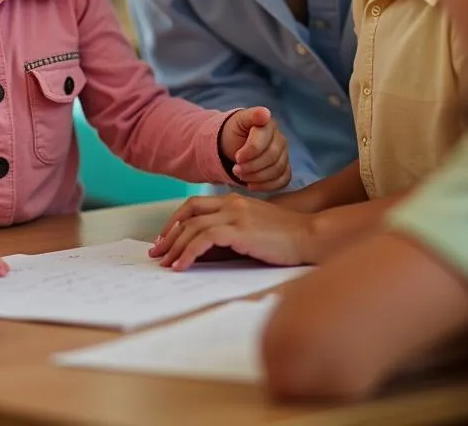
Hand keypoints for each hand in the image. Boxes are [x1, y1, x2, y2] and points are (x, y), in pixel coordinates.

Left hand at [148, 193, 311, 270]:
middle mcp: (230, 204)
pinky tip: (182, 266)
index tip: (165, 239)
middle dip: (169, 233)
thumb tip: (204, 253)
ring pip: (193, 227)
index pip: (194, 206)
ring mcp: (235, 215)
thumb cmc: (286, 239)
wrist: (311, 235)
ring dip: (175, 246)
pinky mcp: (240, 230)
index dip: (176, 221)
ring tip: (165, 264)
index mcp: (233, 201)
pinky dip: (188, 252)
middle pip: (188, 213)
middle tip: (156, 252)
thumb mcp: (252, 232)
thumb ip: (230, 236)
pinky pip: (204, 240)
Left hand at [219, 107, 290, 190]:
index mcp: (268, 125)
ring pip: (277, 170)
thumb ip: (251, 116)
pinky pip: (283, 180)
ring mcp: (284, 155)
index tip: (237, 158)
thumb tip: (265, 113)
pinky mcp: (284, 169)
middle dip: (252, 166)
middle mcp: (280, 139)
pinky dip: (267, 186)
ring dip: (257, 177)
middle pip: (272, 158)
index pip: (264, 142)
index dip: (250, 152)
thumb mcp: (238, 121)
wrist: (234, 144)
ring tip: (241, 175)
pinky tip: (252, 185)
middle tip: (236, 169)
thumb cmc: (235, 132)